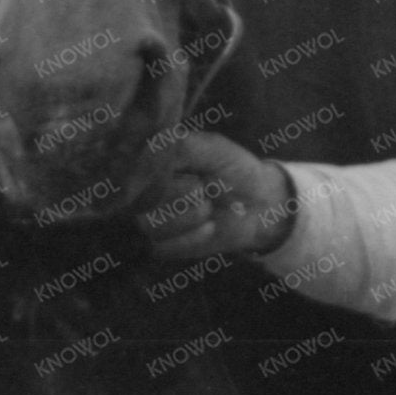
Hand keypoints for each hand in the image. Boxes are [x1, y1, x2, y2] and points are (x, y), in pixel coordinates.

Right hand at [135, 129, 296, 261]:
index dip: (164, 177)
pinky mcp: (161, 244)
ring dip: (188, 218)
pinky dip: (191, 239)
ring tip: (208, 208)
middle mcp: (142, 189)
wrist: (258, 203)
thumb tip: (153, 155)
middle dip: (181, 197)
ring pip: (150, 225)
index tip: (195, 178)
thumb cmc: (234, 169)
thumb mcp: (213, 149)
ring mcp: (149, 217)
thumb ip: (182, 147)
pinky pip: (162, 247)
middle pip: (142, 200)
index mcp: (150, 160)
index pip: (137, 171)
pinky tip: (209, 227)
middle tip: (204, 189)